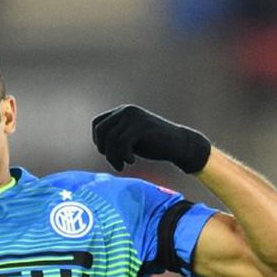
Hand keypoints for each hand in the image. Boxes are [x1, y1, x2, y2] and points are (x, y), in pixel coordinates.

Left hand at [91, 105, 211, 172]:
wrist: (179, 145)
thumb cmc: (154, 144)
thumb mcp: (130, 138)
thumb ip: (115, 137)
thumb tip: (99, 144)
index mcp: (122, 111)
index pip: (97, 123)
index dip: (98, 141)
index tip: (109, 153)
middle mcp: (126, 111)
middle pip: (101, 131)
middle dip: (105, 150)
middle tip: (116, 162)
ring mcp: (134, 117)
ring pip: (111, 139)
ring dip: (114, 157)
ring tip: (123, 165)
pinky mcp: (142, 126)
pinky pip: (122, 143)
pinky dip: (123, 156)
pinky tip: (132, 161)